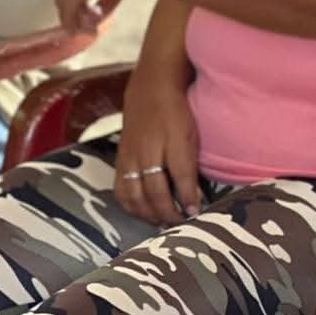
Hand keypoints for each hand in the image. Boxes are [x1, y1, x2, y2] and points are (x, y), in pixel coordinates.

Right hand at [112, 80, 204, 224]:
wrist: (150, 90)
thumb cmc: (176, 114)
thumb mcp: (191, 137)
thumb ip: (190, 167)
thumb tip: (194, 200)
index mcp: (171, 142)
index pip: (180, 177)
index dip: (188, 198)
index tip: (196, 213)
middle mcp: (147, 152)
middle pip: (154, 192)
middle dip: (168, 213)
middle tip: (180, 224)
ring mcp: (130, 158)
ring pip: (134, 196)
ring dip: (148, 215)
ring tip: (162, 222)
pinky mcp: (119, 161)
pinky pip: (120, 191)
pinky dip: (131, 207)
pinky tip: (142, 212)